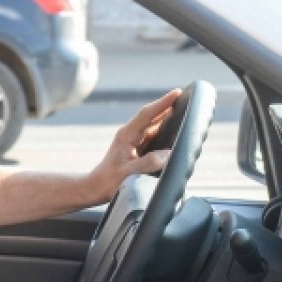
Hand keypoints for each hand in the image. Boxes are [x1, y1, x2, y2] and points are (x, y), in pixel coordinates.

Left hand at [84, 89, 179, 203]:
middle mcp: (130, 134)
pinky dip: (165, 129)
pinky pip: (153, 134)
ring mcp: (133, 140)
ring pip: (153, 124)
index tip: (177, 93)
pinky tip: (174, 128)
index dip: (162, 103)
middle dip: (167, 105)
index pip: (146, 114)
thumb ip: (147, 163)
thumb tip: (168, 154)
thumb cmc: (108, 181)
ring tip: (183, 108)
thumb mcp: (128, 173)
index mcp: (126, 135)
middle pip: (151, 115)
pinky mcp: (137, 147)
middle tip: (185, 96)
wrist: (96, 188)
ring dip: (167, 116)